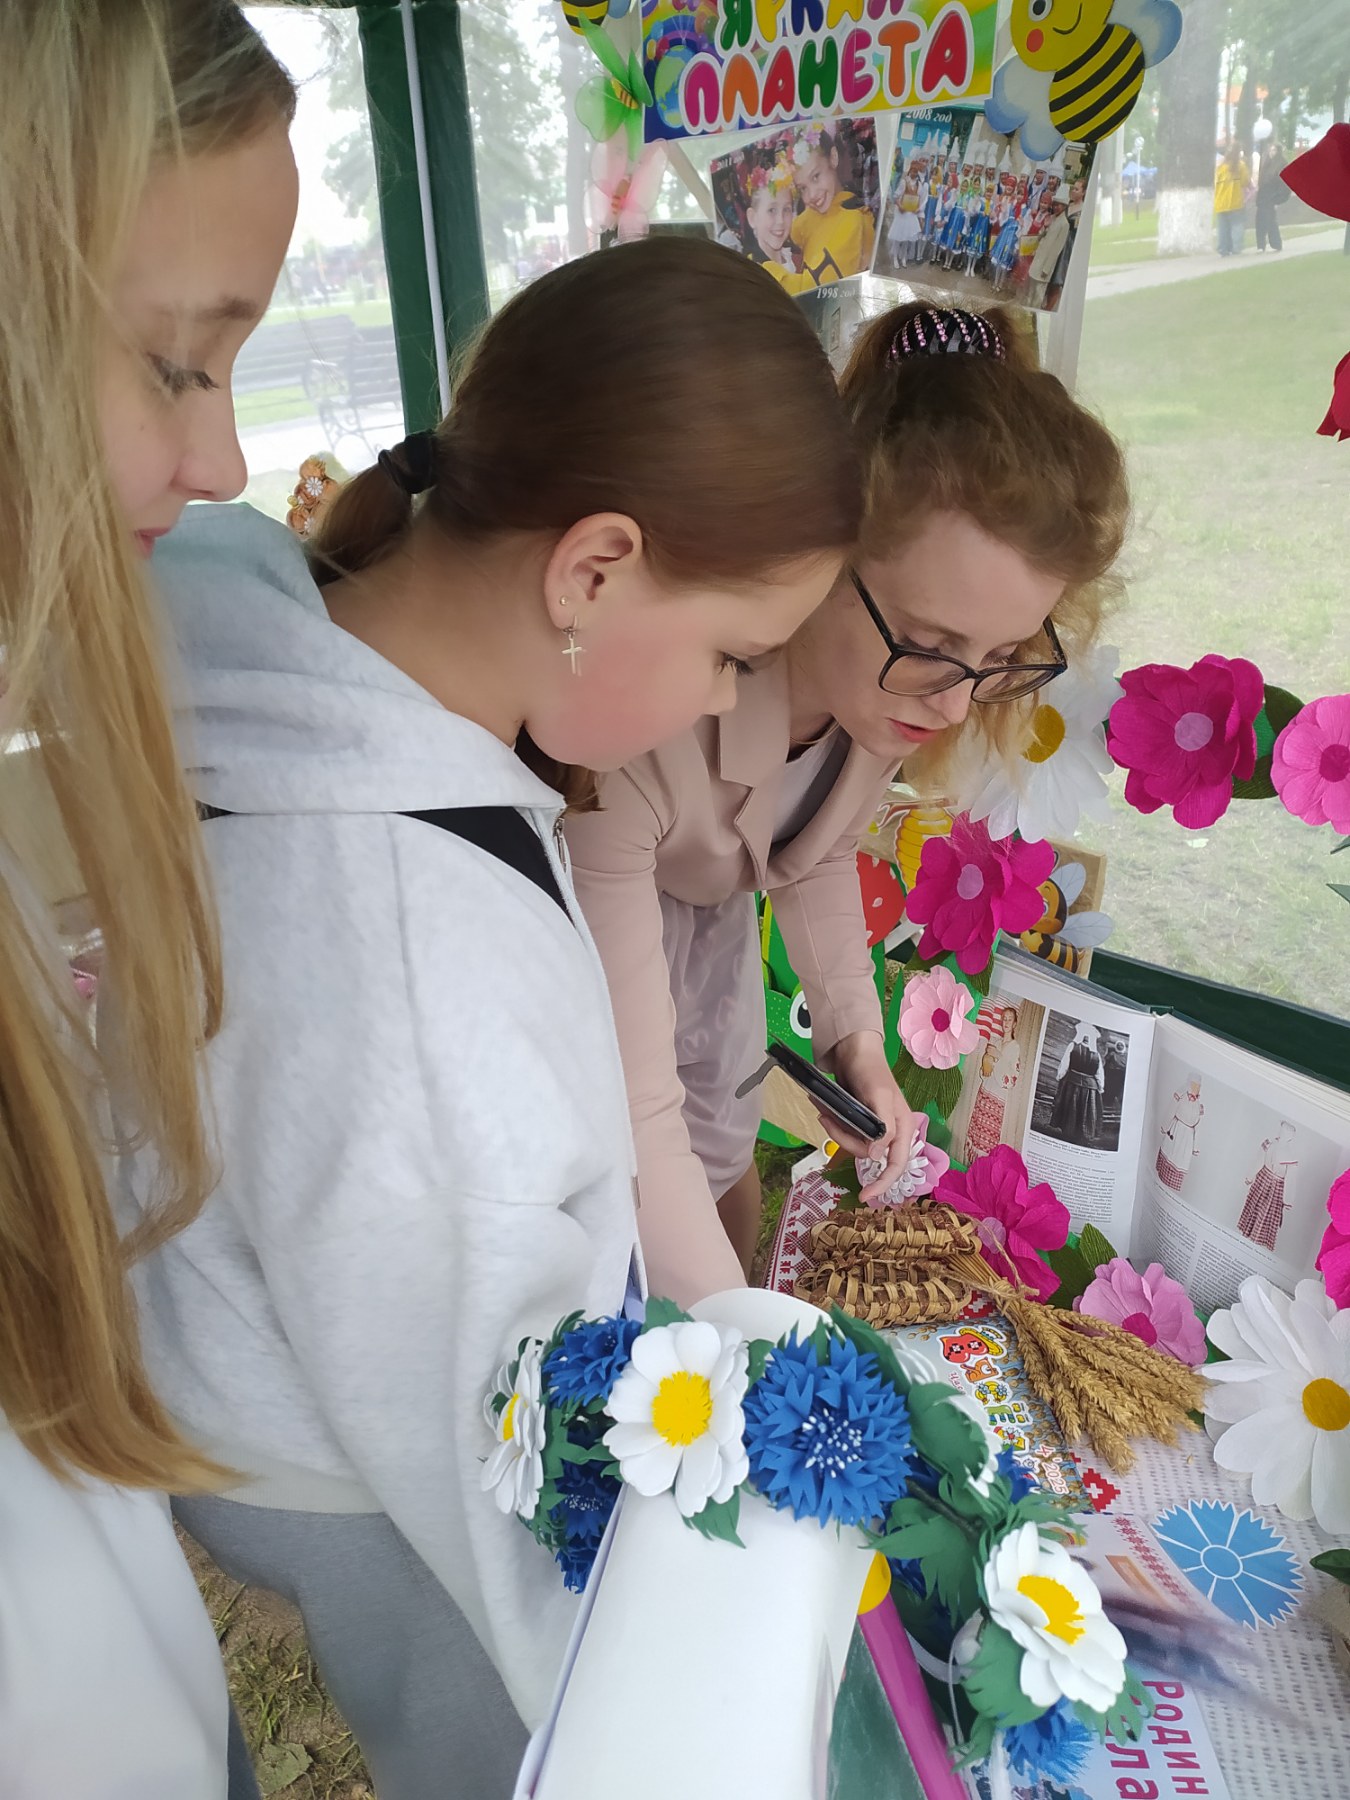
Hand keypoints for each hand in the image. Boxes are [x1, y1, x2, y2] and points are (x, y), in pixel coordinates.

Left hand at [825, 1032, 915, 1206]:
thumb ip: (884, 1127)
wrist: (853, 1049)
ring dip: (835, 1130)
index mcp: (902, 1128)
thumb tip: (877, 1157)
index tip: (864, 1197)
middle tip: (827, 1118)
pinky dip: (832, 1124)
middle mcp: (890, 1131)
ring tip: (823, 1109)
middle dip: (844, 1139)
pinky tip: (823, 1108)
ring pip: (852, 1144)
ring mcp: (872, 1127)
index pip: (897, 1165)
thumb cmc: (872, 1070)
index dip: (883, 1184)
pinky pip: (844, 1133)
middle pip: (866, 1154)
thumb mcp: (880, 1096)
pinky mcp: (857, 1121)